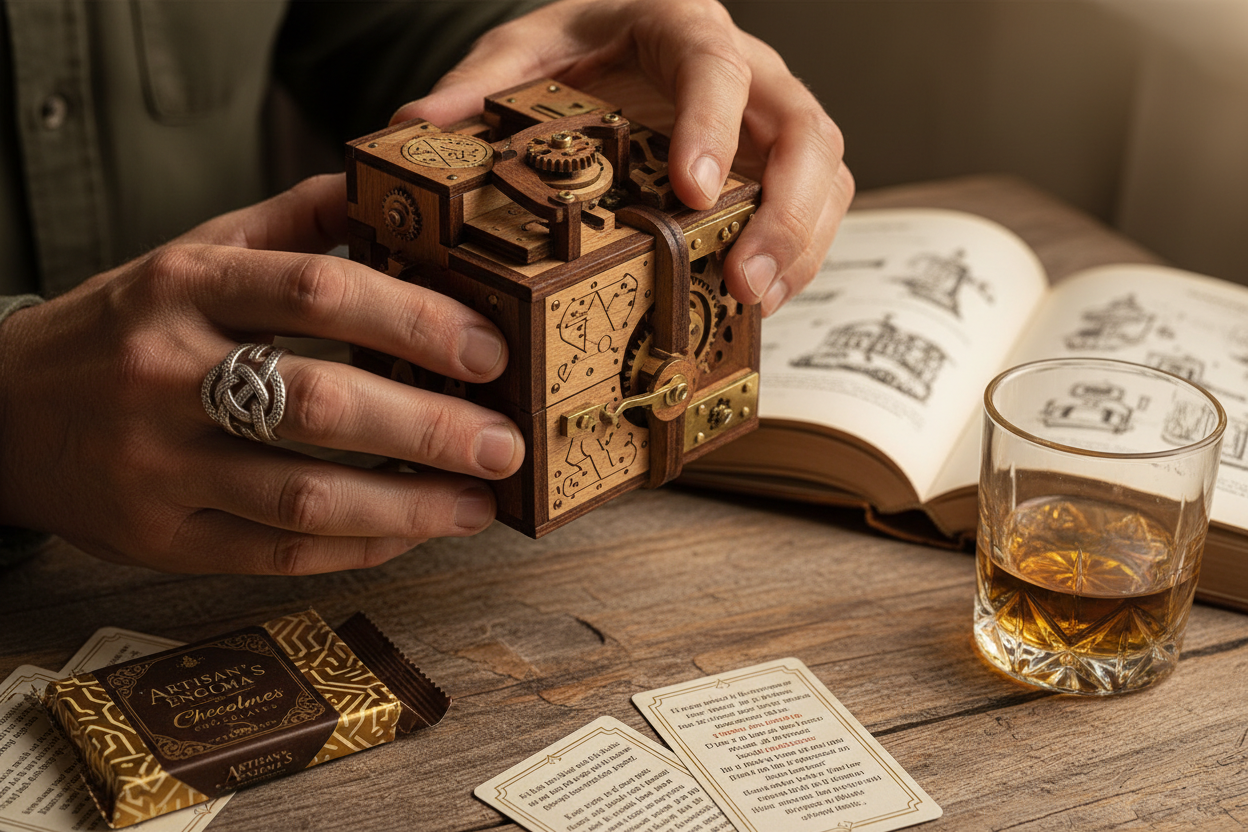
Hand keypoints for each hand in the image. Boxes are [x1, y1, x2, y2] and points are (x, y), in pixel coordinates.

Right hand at [0, 174, 523, 573]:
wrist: (6, 412)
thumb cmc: (125, 326)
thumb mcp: (192, 254)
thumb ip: (292, 224)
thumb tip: (393, 194)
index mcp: (182, 284)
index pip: (316, 291)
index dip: (415, 320)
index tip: (489, 350)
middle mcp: (164, 372)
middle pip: (320, 401)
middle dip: (431, 427)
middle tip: (506, 443)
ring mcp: (158, 464)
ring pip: (303, 495)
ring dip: (409, 504)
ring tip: (478, 502)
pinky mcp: (161, 538)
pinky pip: (278, 555)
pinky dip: (359, 546)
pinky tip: (412, 530)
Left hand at [392, 0, 853, 315]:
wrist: (616, 41)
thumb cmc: (578, 47)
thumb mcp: (523, 51)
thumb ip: (480, 84)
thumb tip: (418, 127)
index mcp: (679, 24)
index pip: (715, 65)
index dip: (713, 126)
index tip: (694, 189)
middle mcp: (745, 69)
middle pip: (803, 127)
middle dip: (784, 209)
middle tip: (744, 278)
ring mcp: (769, 119)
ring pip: (825, 172)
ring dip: (801, 243)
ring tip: (756, 303)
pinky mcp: (776, 165)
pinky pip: (815, 206)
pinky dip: (797, 256)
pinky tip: (759, 301)